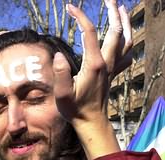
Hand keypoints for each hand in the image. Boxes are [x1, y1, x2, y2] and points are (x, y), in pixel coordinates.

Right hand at [52, 1, 131, 159]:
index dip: (80, 17)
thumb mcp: (62, 94)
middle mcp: (106, 63)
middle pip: (115, 31)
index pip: (89, 33)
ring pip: (126, 41)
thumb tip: (58, 55)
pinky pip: (126, 55)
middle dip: (113, 12)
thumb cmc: (75, 109)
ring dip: (125, 24)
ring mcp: (112, 68)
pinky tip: (125, 40)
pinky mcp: (113, 74)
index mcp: (93, 64)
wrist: (91, 121)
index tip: (70, 7)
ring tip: (122, 10)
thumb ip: (60, 74)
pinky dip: (128, 43)